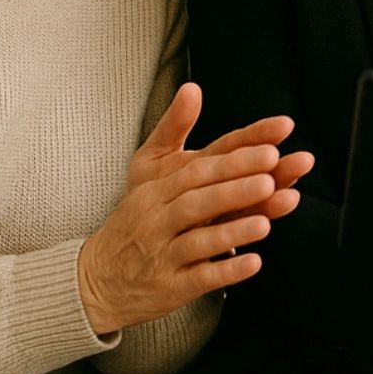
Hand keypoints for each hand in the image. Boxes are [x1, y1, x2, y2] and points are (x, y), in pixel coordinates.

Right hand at [77, 83, 313, 333]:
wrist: (96, 277)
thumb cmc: (135, 216)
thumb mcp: (147, 166)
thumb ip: (174, 127)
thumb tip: (193, 87)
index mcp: (162, 185)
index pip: (203, 163)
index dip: (239, 151)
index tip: (276, 139)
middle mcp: (161, 215)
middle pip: (199, 196)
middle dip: (237, 184)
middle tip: (272, 172)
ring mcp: (164, 252)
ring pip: (198, 239)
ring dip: (233, 228)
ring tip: (265, 221)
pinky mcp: (170, 286)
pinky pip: (199, 278)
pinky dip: (226, 272)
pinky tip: (253, 263)